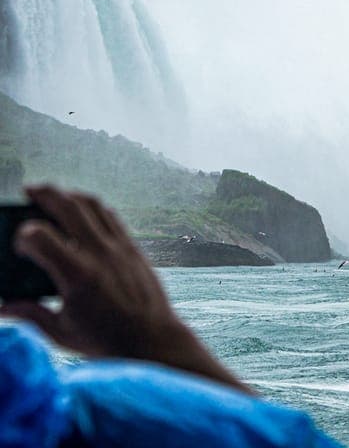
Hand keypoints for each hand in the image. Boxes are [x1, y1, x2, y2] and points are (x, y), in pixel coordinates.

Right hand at [0, 185, 250, 393]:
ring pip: (94, 206)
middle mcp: (100, 254)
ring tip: (55, 194)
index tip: (20, 244)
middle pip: (69, 207)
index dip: (23, 235)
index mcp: (77, 276)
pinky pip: (112, 217)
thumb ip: (29, 314)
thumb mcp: (60, 331)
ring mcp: (120, 248)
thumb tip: (1, 307)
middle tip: (29, 188)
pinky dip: (94, 207)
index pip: (40, 237)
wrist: (152, 339)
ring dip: (71, 194)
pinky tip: (83, 209)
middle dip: (46, 192)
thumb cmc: (105, 341)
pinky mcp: (134, 248)